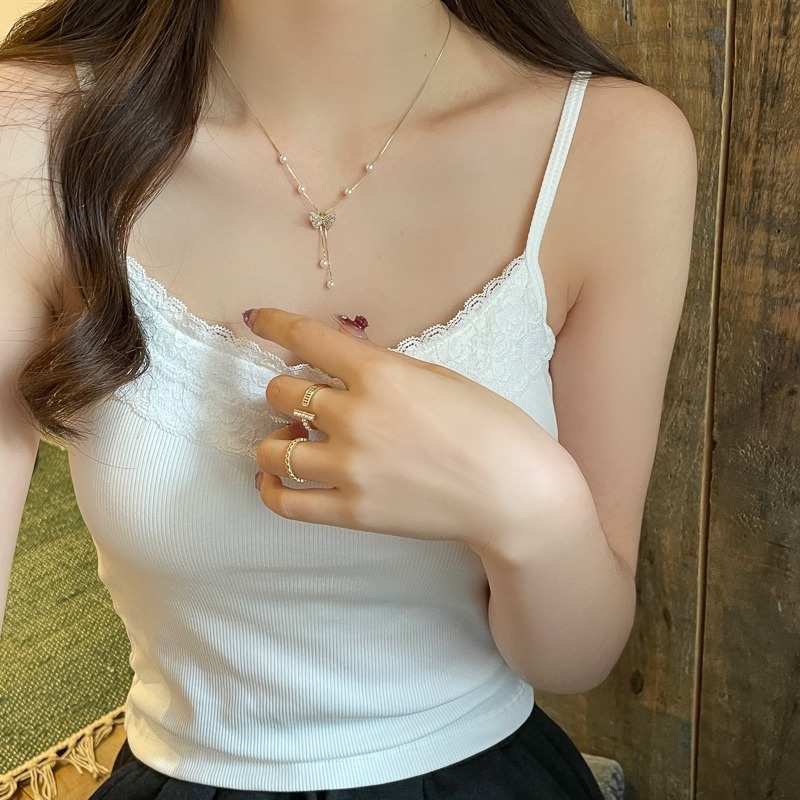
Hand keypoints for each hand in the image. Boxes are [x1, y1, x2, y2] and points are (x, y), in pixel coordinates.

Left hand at [245, 307, 565, 551]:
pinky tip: (276, 478)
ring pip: (271, 448)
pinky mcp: (350, 512)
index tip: (257, 320)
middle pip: (279, 393)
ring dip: (276, 439)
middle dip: (284, 391)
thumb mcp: (437, 377)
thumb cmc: (489, 426)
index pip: (305, 338)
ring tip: (294, 441)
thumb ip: (384, 371)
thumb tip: (342, 369)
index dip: (272, 324)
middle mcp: (354, 416)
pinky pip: (284, 502)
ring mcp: (348, 468)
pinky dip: (271, 487)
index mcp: (380, 374)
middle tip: (302, 401)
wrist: (513, 492)